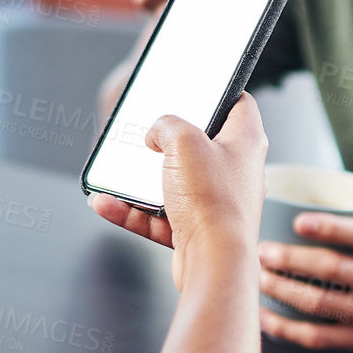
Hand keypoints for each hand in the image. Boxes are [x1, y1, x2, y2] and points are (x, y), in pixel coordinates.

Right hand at [89, 93, 267, 290]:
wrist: (213, 263)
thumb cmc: (212, 202)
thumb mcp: (183, 141)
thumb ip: (166, 125)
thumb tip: (157, 133)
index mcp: (245, 142)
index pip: (239, 105)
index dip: (219, 92)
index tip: (197, 90)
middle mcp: (235, 172)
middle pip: (200, 145)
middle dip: (168, 141)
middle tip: (147, 135)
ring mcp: (216, 203)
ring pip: (174, 183)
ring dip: (141, 181)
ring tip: (115, 175)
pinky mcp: (197, 230)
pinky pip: (159, 216)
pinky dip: (133, 211)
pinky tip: (106, 203)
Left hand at [257, 214, 352, 352]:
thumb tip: (294, 213)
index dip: (332, 227)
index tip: (298, 221)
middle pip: (337, 270)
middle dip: (293, 260)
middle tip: (261, 251)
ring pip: (324, 303)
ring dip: (284, 291)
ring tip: (257, 279)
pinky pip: (320, 337)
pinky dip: (288, 329)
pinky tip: (265, 317)